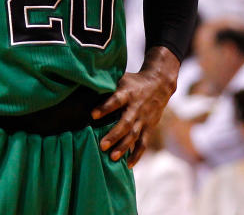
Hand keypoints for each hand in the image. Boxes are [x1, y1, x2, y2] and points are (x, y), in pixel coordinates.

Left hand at [92, 47, 178, 166]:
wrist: (160, 84)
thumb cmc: (133, 82)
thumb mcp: (121, 79)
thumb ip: (106, 85)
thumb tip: (84, 87)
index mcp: (127, 93)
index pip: (116, 100)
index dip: (105, 108)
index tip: (92, 115)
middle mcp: (136, 107)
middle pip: (126, 123)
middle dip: (114, 135)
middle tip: (102, 146)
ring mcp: (143, 119)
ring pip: (134, 135)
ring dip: (123, 147)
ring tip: (112, 158)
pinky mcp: (149, 127)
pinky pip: (143, 143)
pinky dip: (137, 155)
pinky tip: (128, 165)